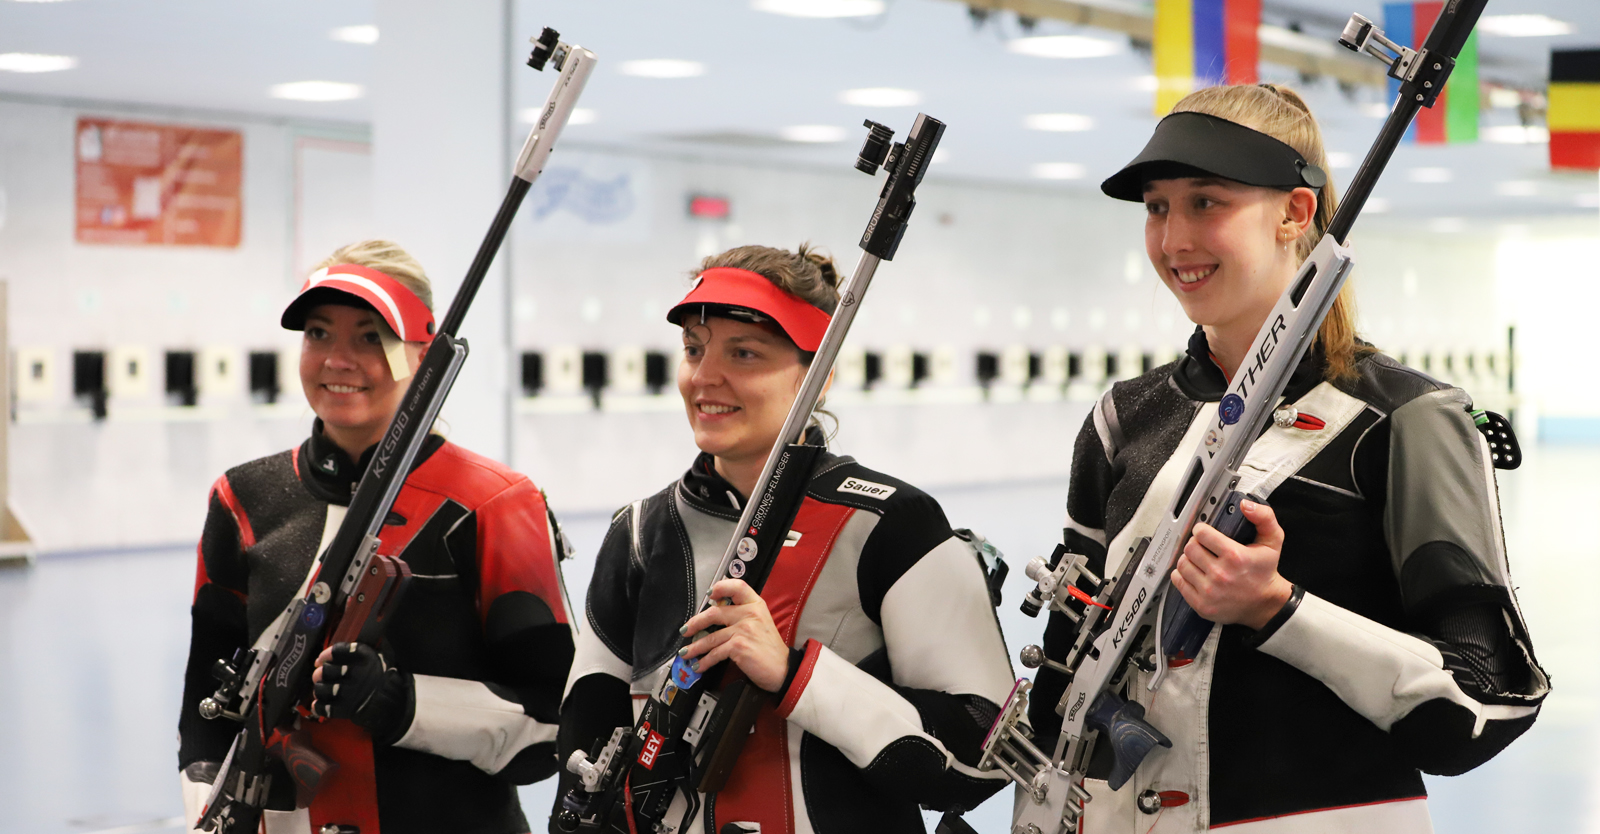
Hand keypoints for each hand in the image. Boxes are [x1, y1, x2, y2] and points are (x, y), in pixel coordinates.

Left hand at [310, 642, 410, 739]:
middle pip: (326, 670)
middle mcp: (356, 673)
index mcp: (366, 658)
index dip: (326, 654)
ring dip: (318, 689)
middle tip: (319, 676)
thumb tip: (353, 644)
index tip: (321, 659)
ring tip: (321, 690)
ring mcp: (351, 692)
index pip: (339, 650)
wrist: (398, 706)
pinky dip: (318, 707)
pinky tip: (319, 706)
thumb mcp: (383, 659)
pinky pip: (325, 707)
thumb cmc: (388, 680)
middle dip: (320, 673)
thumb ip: (366, 652)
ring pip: (322, 689)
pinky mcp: (347, 709)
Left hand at [678, 579, 790, 692]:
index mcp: (756, 605)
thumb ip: (742, 615)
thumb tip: (716, 614)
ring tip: (686, 653)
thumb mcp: (760, 623)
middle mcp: (750, 614)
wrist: (782, 669)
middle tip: (686, 630)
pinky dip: (704, 661)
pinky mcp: (739, 647)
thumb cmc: (770, 649)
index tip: (709, 594)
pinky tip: (699, 665)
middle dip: (695, 623)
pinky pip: (715, 653)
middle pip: (715, 613)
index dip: (721, 587)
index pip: (738, 587)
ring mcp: (744, 630)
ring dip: (695, 647)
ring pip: (711, 637)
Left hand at [1171, 500, 1293, 630]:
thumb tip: (1245, 505)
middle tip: (1203, 547)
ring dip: (1188, 559)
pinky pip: (1178, 581)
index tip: (1205, 533)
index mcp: (1235, 556)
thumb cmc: (1265, 572)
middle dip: (1195, 544)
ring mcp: (1210, 592)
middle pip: (1190, 548)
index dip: (1202, 531)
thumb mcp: (1272, 541)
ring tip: (1199, 560)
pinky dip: (1182, 575)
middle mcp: (1221, 575)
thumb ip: (1264, 517)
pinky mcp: (1202, 605)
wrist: (1265, 604)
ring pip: (1182, 564)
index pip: (1201, 534)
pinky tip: (1194, 573)